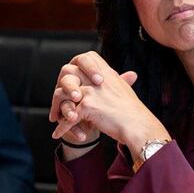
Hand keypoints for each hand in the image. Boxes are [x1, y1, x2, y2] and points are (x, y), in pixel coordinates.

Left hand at [50, 51, 169, 153]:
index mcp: (105, 72)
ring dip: (56, 108)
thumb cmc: (133, 112)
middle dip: (60, 89)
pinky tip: (57, 134)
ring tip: (54, 118)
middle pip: (67, 74)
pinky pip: (68, 116)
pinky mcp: (88, 106)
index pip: (84, 58)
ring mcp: (91, 91)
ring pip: (62, 94)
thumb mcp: (125, 89)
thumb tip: (128, 74)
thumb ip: (120, 80)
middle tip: (57, 102)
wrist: (138, 126)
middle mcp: (96, 78)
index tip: (70, 80)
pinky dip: (62, 128)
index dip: (75, 67)